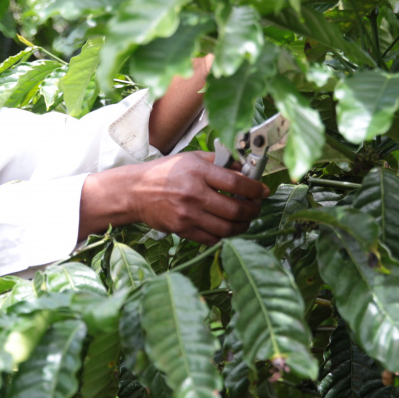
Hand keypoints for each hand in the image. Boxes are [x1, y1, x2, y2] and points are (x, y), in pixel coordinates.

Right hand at [81, 151, 269, 244]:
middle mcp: (194, 194)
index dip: (255, 188)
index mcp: (198, 172)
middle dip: (252, 210)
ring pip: (227, 228)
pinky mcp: (182, 229)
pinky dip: (223, 236)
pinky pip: (212, 239)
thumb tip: (245, 168)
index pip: (236, 182)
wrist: (135, 191)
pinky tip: (226, 228)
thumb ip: (219, 162)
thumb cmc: (164, 172)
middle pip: (235, 209)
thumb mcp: (190, 158)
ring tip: (245, 220)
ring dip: (242, 226)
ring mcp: (188, 214)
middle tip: (256, 207)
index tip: (264, 191)